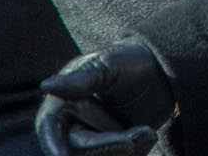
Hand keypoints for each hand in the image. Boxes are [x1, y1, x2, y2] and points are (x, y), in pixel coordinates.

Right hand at [36, 41, 174, 155]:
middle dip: (107, 146)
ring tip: (146, 133)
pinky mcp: (111, 150)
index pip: (49, 127)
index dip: (52, 144)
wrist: (161, 73)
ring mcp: (91, 140)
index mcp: (62, 101)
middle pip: (77, 150)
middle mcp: (72, 125)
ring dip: (124, 151)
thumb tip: (46, 85)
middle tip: (135, 138)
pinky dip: (134, 152)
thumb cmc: (128, 61)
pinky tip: (147, 135)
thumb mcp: (107, 65)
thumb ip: (80, 79)